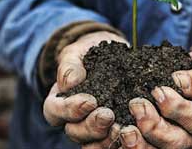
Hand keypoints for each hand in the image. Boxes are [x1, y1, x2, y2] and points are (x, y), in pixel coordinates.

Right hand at [43, 31, 128, 147]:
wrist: (112, 55)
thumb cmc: (89, 53)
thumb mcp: (77, 52)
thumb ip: (70, 65)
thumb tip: (71, 82)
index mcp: (59, 102)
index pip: (55, 112)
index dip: (70, 110)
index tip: (89, 101)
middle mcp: (74, 120)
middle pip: (75, 132)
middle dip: (91, 126)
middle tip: (108, 115)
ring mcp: (95, 128)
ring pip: (94, 143)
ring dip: (107, 138)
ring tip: (123, 128)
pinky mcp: (115, 129)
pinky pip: (115, 142)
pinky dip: (124, 140)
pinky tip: (136, 132)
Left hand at [120, 50, 191, 148]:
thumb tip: (179, 82)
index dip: (179, 109)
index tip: (160, 91)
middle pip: (176, 144)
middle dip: (154, 127)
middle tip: (136, 105)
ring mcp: (176, 144)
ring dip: (138, 143)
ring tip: (124, 128)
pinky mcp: (157, 143)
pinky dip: (128, 144)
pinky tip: (115, 132)